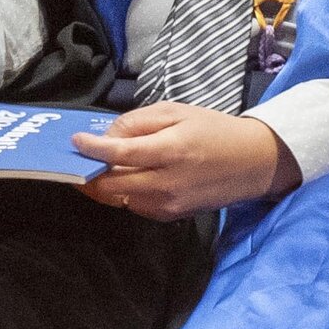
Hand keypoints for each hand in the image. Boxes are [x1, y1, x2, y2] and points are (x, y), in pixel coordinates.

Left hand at [76, 102, 301, 218]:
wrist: (251, 163)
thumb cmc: (213, 130)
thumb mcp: (177, 111)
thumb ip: (139, 121)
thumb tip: (108, 137)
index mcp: (170, 150)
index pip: (118, 154)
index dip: (92, 149)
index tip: (76, 142)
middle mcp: (166, 183)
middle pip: (110, 185)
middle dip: (87, 174)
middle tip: (77, 161)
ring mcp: (168, 204)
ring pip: (118, 199)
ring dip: (103, 186)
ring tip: (96, 169)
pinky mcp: (170, 216)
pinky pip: (134, 206)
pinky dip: (122, 193)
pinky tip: (124, 178)